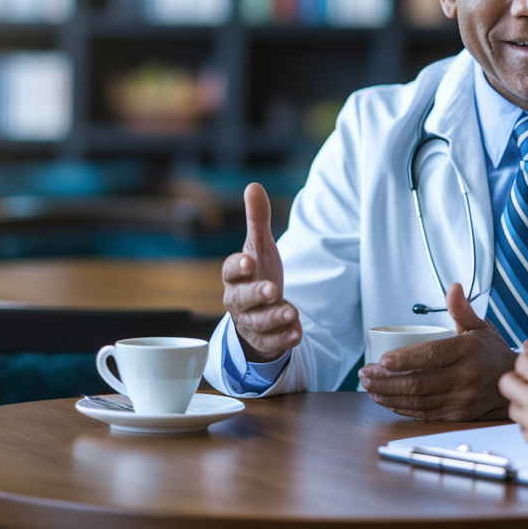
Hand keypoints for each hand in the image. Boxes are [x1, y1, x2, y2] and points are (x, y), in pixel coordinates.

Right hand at [221, 183, 300, 362]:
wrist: (259, 311)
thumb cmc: (257, 274)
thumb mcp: (260, 247)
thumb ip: (257, 220)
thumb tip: (253, 186)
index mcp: (235, 277)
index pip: (230, 270)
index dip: (238, 266)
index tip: (249, 261)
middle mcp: (239, 301)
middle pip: (242, 299)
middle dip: (257, 294)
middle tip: (273, 289)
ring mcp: (251, 322)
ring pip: (258, 323)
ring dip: (274, 318)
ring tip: (293, 312)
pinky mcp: (265, 339)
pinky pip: (272, 343)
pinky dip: (284, 339)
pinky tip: (298, 333)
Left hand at [358, 283, 514, 420]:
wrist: (512, 381)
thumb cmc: (490, 351)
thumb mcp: (479, 326)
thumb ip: (462, 309)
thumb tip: (453, 286)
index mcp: (469, 351)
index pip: (431, 355)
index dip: (405, 359)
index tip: (381, 360)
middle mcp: (466, 377)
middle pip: (419, 382)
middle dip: (386, 380)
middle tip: (365, 374)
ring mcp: (462, 399)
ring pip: (418, 400)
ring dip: (389, 394)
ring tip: (369, 386)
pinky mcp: (458, 415)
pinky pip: (424, 413)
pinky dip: (401, 407)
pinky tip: (385, 399)